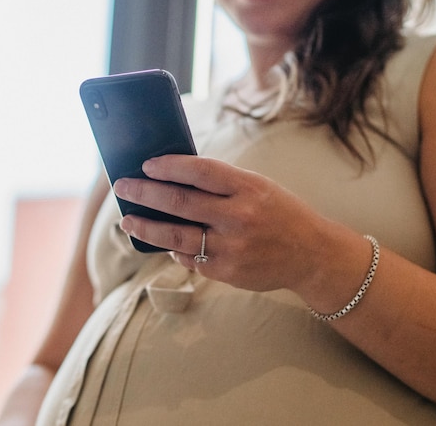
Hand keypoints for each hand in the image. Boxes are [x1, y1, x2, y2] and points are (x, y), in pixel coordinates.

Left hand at [112, 154, 322, 292]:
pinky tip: (164, 242)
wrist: (312, 255)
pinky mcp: (227, 272)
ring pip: (176, 236)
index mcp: (249, 188)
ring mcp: (232, 247)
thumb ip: (221, 183)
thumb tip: (172, 177)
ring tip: (128, 219)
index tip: (146, 164)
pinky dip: (174, 249)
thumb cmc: (279, 213)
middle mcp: (240, 217)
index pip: (200, 171)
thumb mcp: (259, 187)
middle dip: (145, 193)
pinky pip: (191, 258)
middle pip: (180, 203)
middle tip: (123, 187)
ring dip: (147, 227)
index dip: (169, 166)